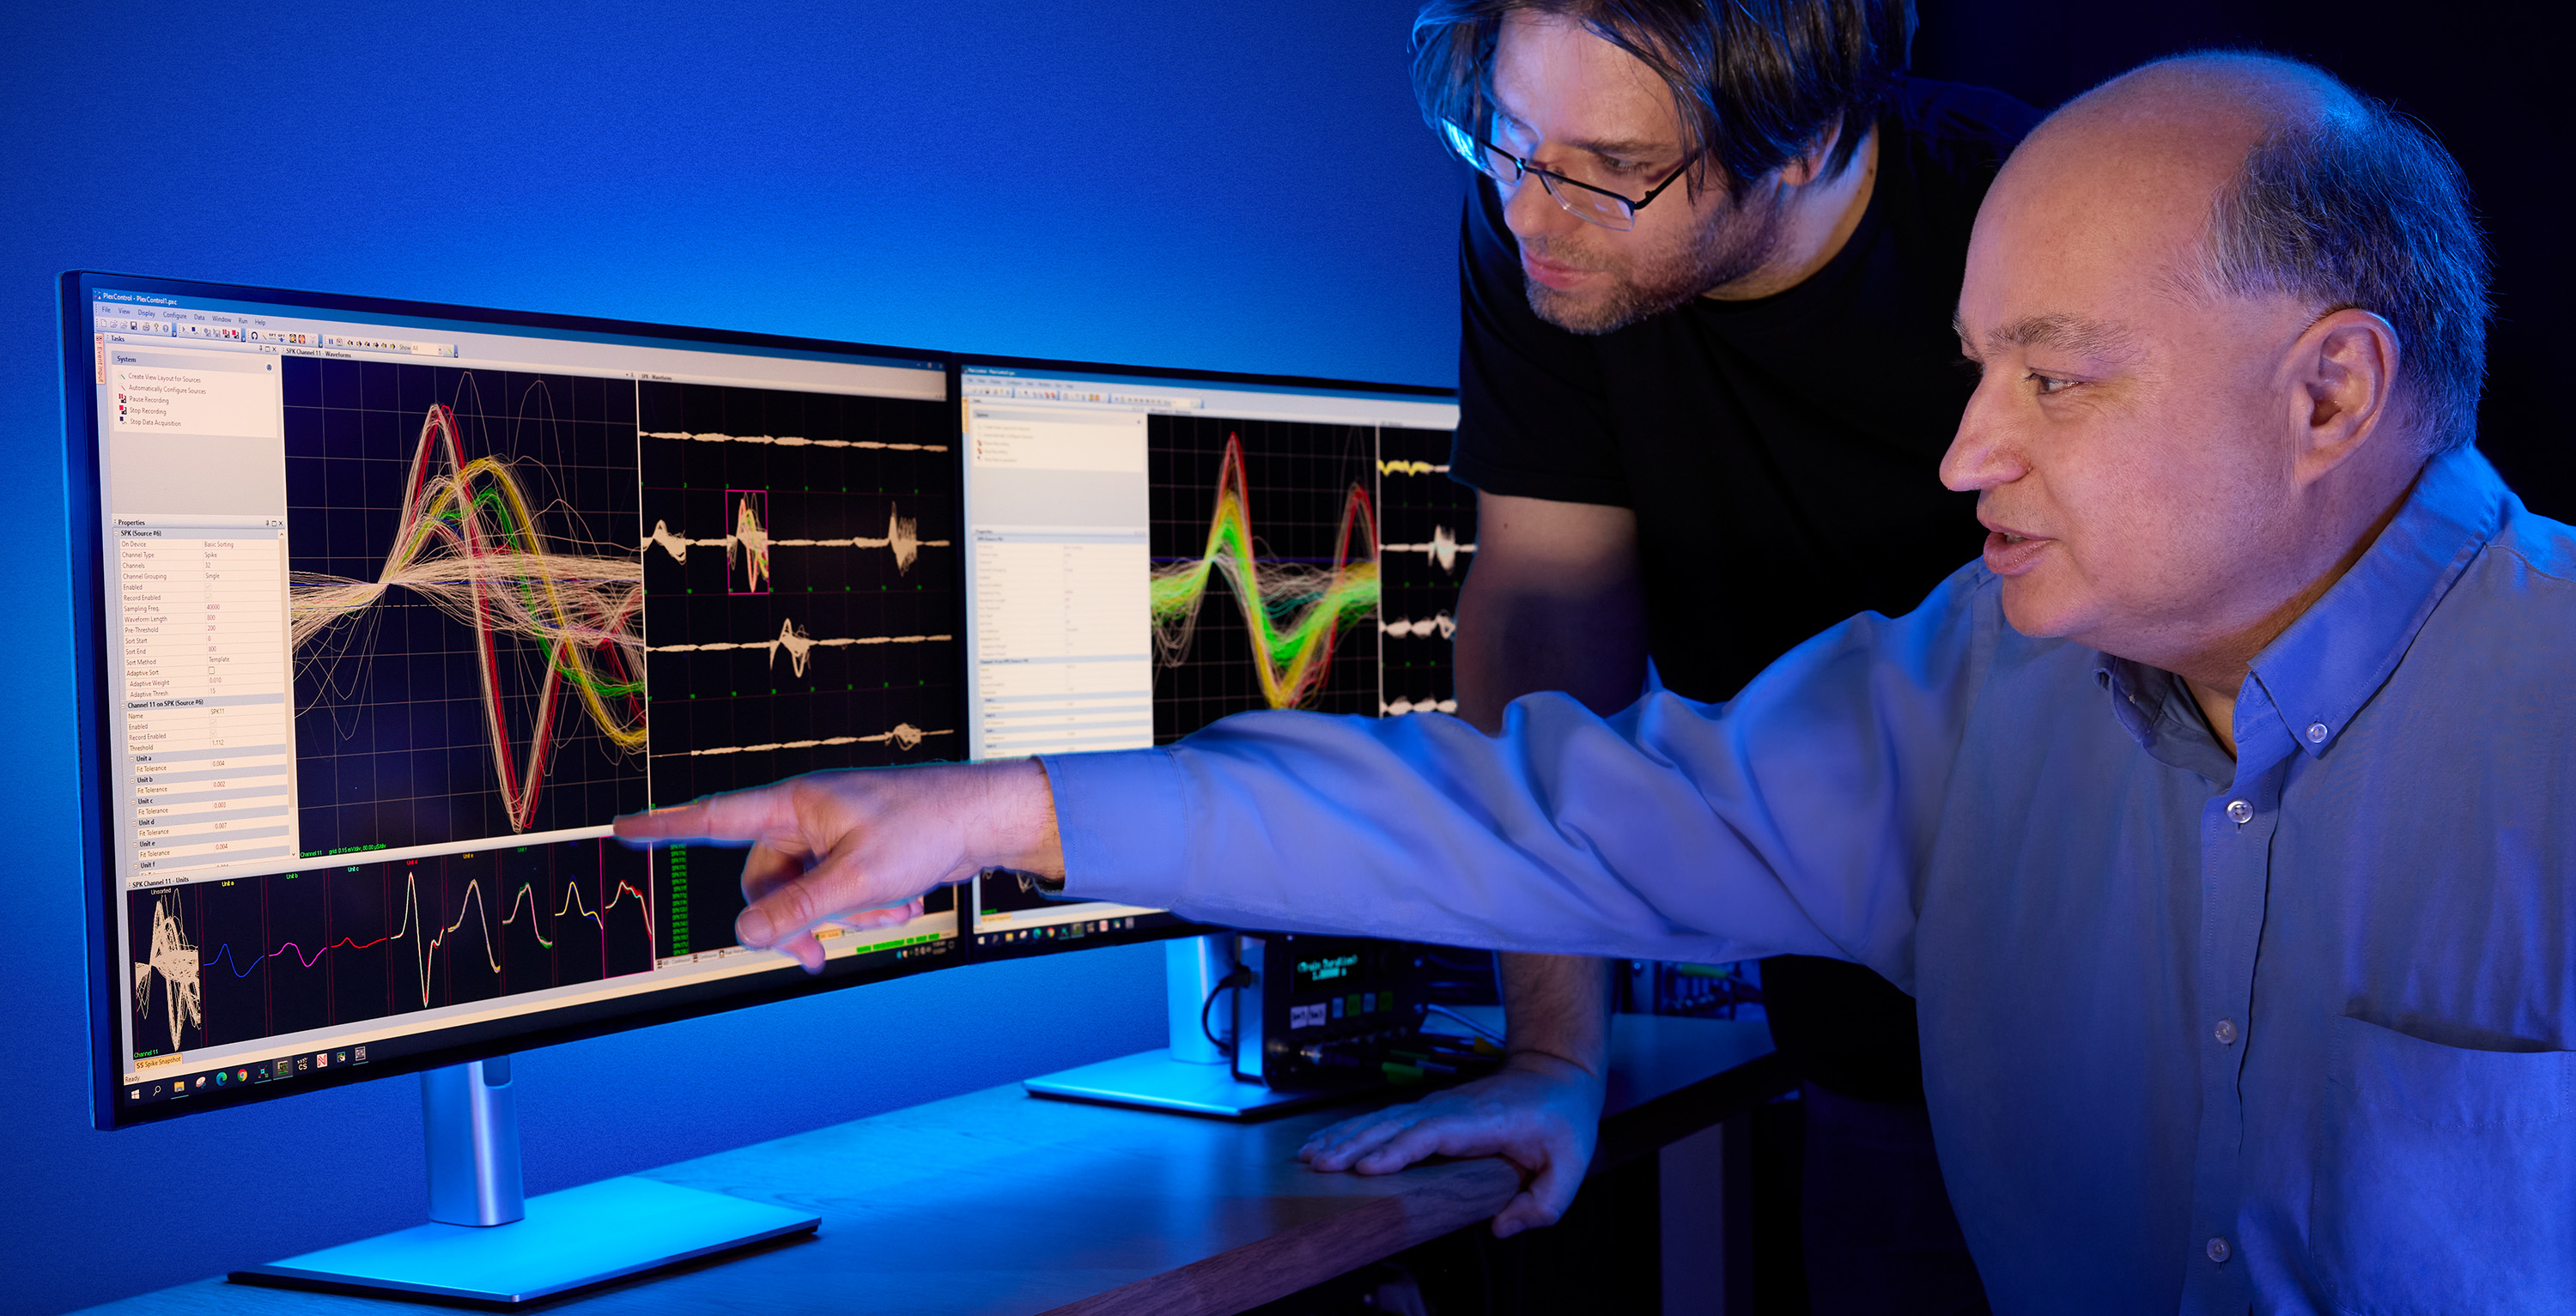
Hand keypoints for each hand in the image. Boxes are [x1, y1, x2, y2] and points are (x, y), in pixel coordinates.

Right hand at [612, 759, 1060, 971]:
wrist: (985, 819)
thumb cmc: (925, 828)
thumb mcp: (856, 879)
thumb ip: (797, 910)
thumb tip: (745, 936)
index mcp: (795, 805)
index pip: (715, 817)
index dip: (666, 827)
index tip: (623, 830)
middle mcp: (807, 817)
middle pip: (763, 883)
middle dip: (791, 923)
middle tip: (818, 960)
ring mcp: (832, 836)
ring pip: (804, 896)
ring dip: (840, 916)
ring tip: (890, 907)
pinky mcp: (857, 854)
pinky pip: (838, 895)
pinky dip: (865, 907)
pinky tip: (904, 899)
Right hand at [1297, 1050, 1606, 1236]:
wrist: (1555, 1071)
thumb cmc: (1562, 1115)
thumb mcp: (1571, 1164)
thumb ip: (1544, 1204)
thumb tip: (1501, 1228)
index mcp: (1481, 1121)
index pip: (1430, 1133)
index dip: (1397, 1150)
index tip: (1367, 1168)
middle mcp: (1450, 1109)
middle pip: (1392, 1124)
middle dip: (1353, 1144)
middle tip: (1318, 1165)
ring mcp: (1437, 1106)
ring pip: (1381, 1119)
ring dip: (1343, 1136)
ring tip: (1308, 1155)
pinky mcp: (1429, 1111)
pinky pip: (1384, 1120)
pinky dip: (1352, 1130)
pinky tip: (1328, 1141)